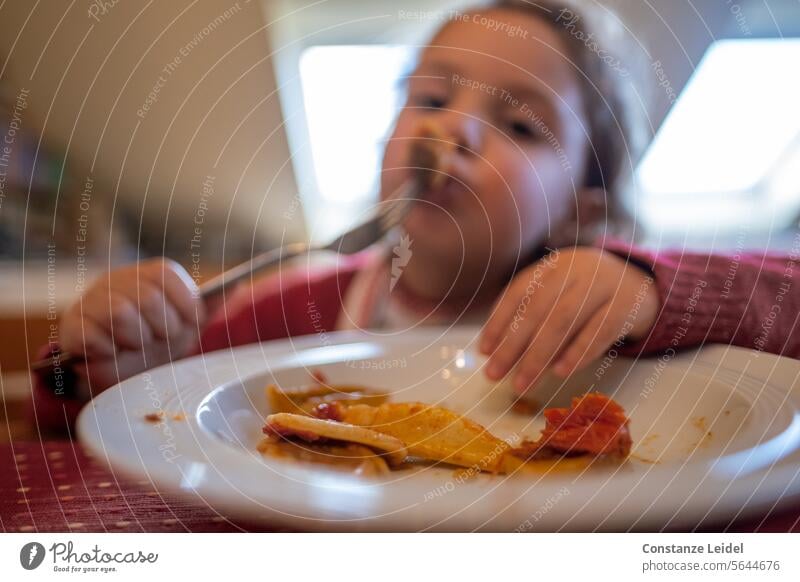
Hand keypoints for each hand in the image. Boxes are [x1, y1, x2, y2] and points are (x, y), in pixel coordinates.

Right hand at [59, 258, 205, 391]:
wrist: (121, 371)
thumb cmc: (157, 340)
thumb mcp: (187, 323)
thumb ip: (210, 304)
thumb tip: (237, 285)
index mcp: (147, 275)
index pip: (165, 274)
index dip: (184, 303)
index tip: (191, 323)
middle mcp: (117, 280)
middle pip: (147, 297)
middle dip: (163, 328)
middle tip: (160, 339)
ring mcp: (91, 300)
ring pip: (121, 314)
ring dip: (137, 340)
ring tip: (137, 345)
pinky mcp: (72, 326)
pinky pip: (93, 335)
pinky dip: (109, 350)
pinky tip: (113, 352)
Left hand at [479, 247, 658, 394]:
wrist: (642, 281)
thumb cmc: (587, 295)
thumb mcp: (560, 293)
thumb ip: (532, 316)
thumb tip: (497, 352)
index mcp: (551, 266)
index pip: (518, 293)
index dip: (498, 322)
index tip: (484, 352)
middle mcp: (574, 270)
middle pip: (537, 309)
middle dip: (512, 345)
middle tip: (494, 375)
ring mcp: (602, 284)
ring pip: (564, 320)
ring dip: (539, 355)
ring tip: (522, 382)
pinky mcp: (627, 304)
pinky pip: (600, 329)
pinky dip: (579, 352)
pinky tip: (560, 372)